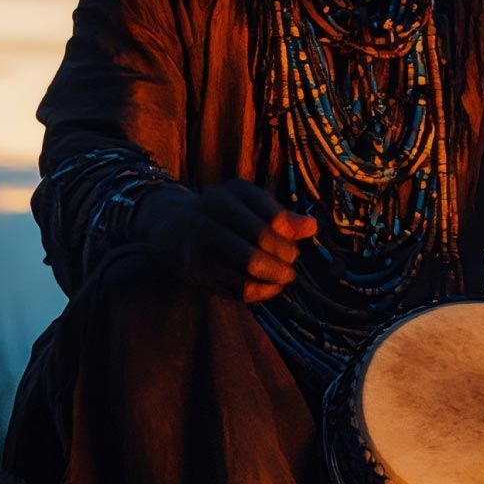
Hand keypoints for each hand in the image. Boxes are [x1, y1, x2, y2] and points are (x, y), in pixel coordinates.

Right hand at [136, 178, 316, 302]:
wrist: (171, 228)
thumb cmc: (224, 216)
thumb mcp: (250, 206)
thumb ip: (282, 216)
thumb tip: (312, 227)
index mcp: (233, 192)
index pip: (273, 215)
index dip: (289, 233)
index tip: (293, 241)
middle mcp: (215, 211)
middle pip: (263, 238)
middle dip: (285, 254)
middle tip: (291, 261)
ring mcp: (203, 240)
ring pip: (251, 262)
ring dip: (276, 274)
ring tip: (285, 276)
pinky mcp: (198, 267)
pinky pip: (237, 285)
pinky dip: (261, 290)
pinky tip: (270, 288)